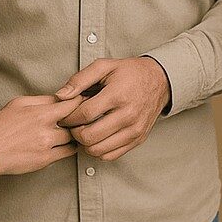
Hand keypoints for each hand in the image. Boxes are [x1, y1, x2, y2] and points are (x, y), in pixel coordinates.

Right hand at [0, 94, 81, 175]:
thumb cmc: (1, 126)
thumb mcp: (19, 103)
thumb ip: (41, 99)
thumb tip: (59, 97)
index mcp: (41, 113)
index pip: (71, 104)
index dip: (80, 101)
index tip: (84, 101)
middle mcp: (46, 130)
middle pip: (75, 122)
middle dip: (80, 118)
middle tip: (83, 116)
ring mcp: (47, 146)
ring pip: (74, 138)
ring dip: (76, 134)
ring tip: (75, 130)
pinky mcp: (45, 160)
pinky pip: (68, 153)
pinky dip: (70, 147)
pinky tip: (68, 143)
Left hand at [55, 56, 171, 160]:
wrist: (159, 81)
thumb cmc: (131, 73)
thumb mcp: (105, 66)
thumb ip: (80, 79)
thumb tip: (61, 95)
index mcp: (118, 95)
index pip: (84, 115)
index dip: (69, 117)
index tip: (66, 115)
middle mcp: (128, 115)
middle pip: (89, 136)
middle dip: (75, 132)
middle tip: (73, 124)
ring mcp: (134, 130)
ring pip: (98, 150)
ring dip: (85, 143)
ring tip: (85, 130)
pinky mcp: (137, 139)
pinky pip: (111, 155)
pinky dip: (98, 150)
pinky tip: (97, 137)